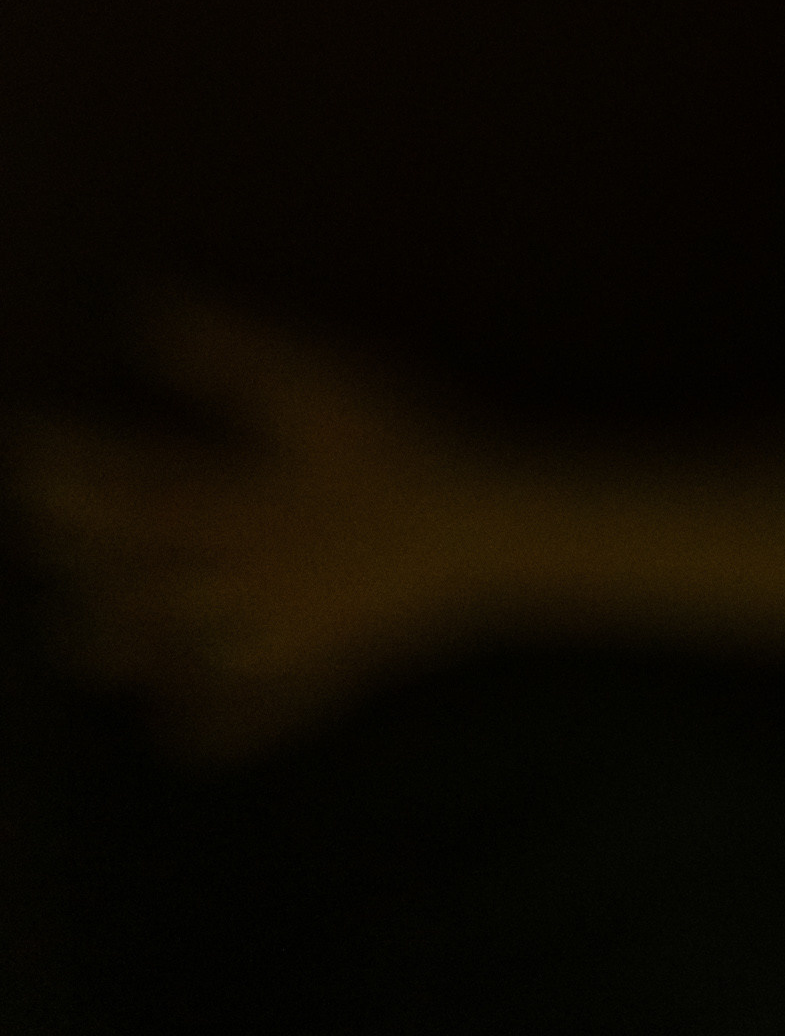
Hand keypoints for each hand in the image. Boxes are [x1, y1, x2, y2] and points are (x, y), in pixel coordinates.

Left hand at [12, 308, 508, 754]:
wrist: (488, 527)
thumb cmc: (403, 440)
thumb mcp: (315, 373)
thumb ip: (226, 343)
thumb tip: (144, 308)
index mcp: (222, 503)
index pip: (119, 483)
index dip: (62, 460)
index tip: (27, 433)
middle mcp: (226, 578)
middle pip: (124, 575)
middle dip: (71, 547)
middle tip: (40, 517)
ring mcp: (268, 636)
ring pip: (163, 654)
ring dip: (110, 637)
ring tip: (72, 621)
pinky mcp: (317, 667)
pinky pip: (241, 719)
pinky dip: (198, 726)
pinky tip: (171, 728)